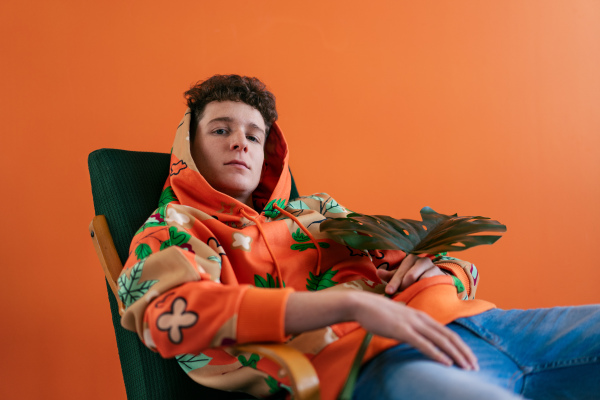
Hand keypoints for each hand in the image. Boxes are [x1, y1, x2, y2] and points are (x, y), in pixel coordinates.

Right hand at [352, 291, 477, 369]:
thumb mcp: (400, 319)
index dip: (461, 345)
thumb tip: (416, 336)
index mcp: (422, 316)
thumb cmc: (378, 312)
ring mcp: (412, 324)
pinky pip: (424, 344)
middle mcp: (421, 319)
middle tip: (475, 367)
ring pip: (440, 341)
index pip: (447, 332)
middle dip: (464, 352)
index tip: (470, 358)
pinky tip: (446, 362)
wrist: (362, 304)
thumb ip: (411, 326)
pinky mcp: (402, 330)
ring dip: (456, 355)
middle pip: (449, 336)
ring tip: (466, 367)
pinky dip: (437, 354)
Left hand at [377, 254, 444, 294]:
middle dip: (404, 287)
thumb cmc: (415, 277)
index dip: (394, 282)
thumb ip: (391, 276)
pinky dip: (425, 290)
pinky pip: (432, 284)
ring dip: (415, 289)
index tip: (388, 291)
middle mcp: (422, 261)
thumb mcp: (402, 276)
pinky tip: (421, 295)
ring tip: (411, 296)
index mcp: (411, 259)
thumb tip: (378, 272)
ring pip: (421, 280)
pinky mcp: (442, 276)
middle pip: (410, 276)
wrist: (437, 279)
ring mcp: (433, 267)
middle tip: (401, 295)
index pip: (400, 272)